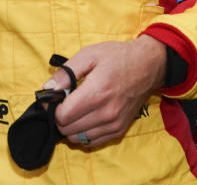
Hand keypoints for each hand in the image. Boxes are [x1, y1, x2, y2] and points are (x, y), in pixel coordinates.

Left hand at [42, 36, 165, 147]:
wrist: (148, 65)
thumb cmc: (117, 57)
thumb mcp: (88, 55)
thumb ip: (66, 73)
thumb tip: (47, 88)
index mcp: (97, 93)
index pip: (62, 116)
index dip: (51, 107)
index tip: (51, 98)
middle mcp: (106, 113)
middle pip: (68, 129)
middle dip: (59, 116)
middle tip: (62, 102)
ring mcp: (114, 123)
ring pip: (78, 138)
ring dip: (69, 126)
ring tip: (72, 109)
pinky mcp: (119, 129)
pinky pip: (93, 141)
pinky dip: (82, 133)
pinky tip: (82, 119)